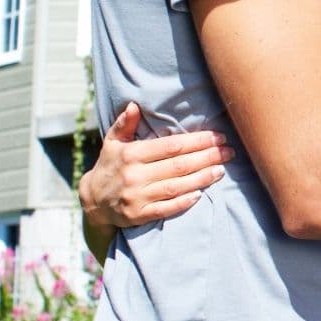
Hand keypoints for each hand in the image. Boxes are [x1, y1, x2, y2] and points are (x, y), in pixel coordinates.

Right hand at [80, 102, 233, 230]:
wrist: (92, 201)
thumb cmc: (110, 166)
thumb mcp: (112, 142)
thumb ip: (124, 124)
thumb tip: (134, 105)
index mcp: (131, 154)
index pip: (171, 146)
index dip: (197, 141)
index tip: (218, 137)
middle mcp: (133, 175)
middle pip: (179, 166)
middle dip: (207, 157)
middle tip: (228, 152)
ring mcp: (136, 197)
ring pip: (176, 187)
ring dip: (202, 178)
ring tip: (221, 170)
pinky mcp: (138, 215)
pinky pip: (166, 209)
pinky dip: (184, 202)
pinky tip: (201, 193)